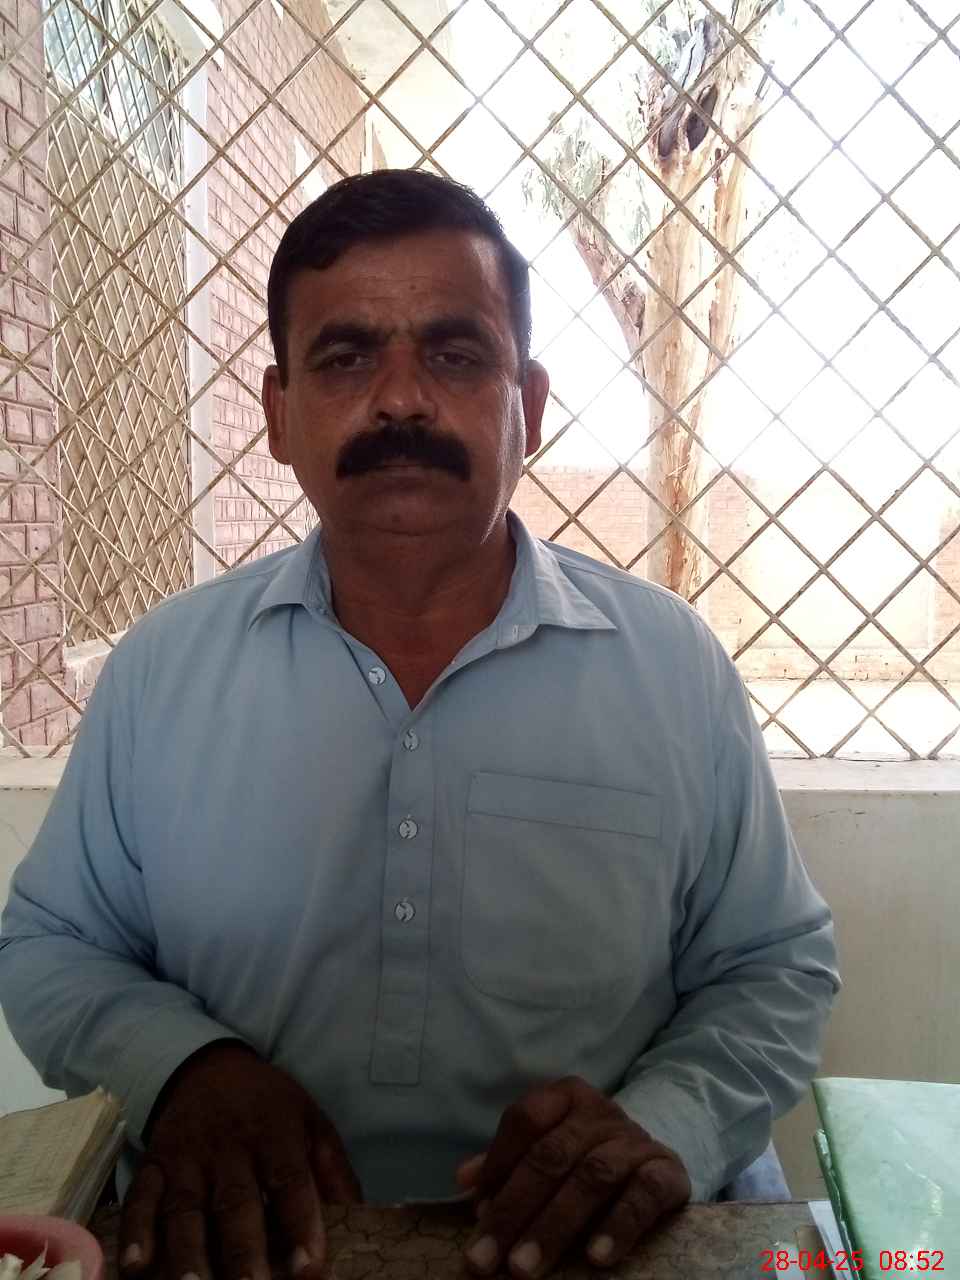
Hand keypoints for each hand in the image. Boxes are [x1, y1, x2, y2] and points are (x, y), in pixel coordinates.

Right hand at [119, 1041, 361, 1279]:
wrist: (209, 1067)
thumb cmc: (269, 1106)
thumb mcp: (310, 1121)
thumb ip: (333, 1171)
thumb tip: (358, 1219)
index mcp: (275, 1133)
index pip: (290, 1180)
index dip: (301, 1223)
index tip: (310, 1268)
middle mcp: (229, 1146)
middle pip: (236, 1202)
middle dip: (244, 1251)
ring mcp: (187, 1156)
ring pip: (186, 1208)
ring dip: (188, 1253)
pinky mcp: (154, 1164)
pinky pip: (141, 1198)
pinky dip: (135, 1232)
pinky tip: (135, 1267)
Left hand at [455, 1076, 689, 1277]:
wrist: (658, 1158)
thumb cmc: (588, 1156)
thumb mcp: (550, 1149)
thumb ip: (508, 1163)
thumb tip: (464, 1181)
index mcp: (566, 1097)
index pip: (526, 1120)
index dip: (498, 1162)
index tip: (476, 1211)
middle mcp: (600, 1112)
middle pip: (551, 1155)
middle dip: (513, 1209)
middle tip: (485, 1258)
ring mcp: (635, 1140)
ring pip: (591, 1177)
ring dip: (554, 1226)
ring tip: (524, 1267)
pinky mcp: (667, 1171)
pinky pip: (644, 1194)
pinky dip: (618, 1226)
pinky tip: (595, 1258)